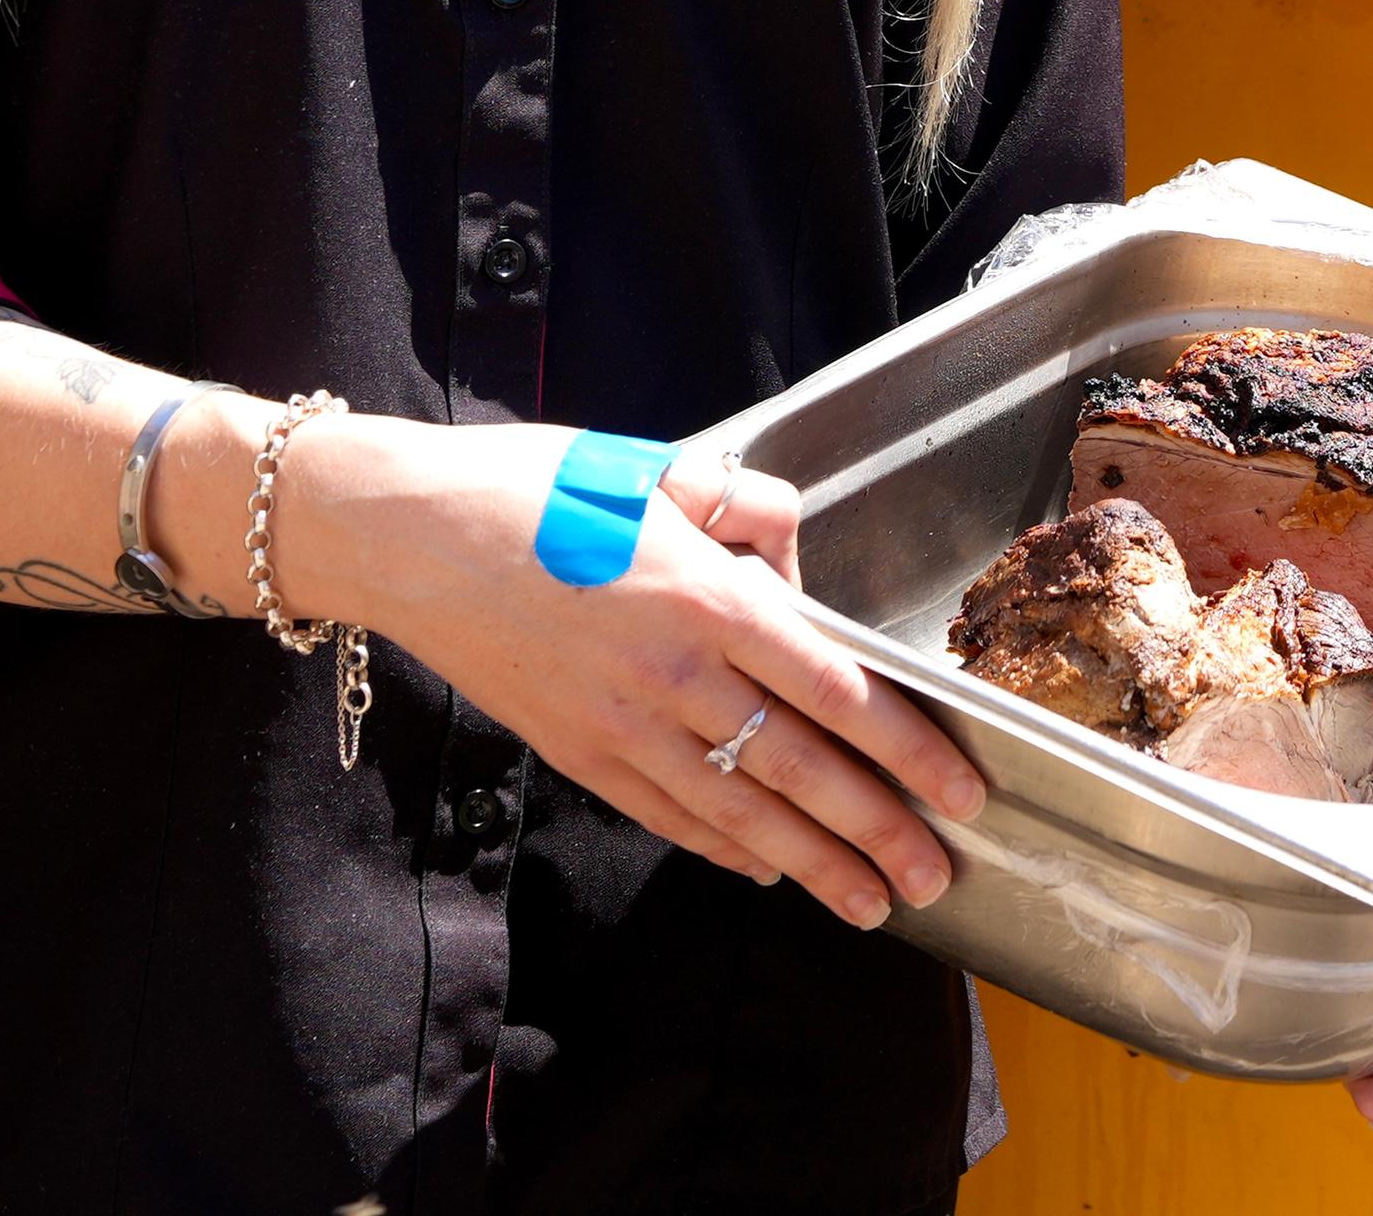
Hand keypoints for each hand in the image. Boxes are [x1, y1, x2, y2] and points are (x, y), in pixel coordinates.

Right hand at [251, 413, 982, 933]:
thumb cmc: (541, 490)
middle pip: (802, 769)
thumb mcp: (664, 471)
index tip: (961, 789)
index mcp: (712, 597)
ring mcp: (623, 724)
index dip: (909, 749)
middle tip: (939, 876)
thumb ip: (752, 511)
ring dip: (815, 862)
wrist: (411, 536)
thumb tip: (797, 566)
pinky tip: (771, 869)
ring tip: (873, 901)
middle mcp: (676, 673)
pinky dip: (725, 847)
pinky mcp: (577, 752)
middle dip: (880, 830)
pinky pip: (668, 812)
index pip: (838, 690)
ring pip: (741, 810)